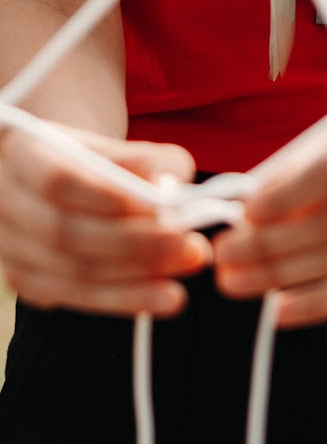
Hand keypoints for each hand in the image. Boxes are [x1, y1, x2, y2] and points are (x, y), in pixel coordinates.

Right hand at [0, 123, 206, 316]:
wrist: (53, 179)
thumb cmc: (89, 159)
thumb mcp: (112, 145)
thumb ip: (144, 159)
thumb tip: (171, 182)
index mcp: (22, 154)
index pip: (58, 180)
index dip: (110, 197)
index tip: (164, 207)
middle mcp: (6, 202)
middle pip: (66, 233)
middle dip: (135, 244)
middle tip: (191, 247)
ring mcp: (10, 246)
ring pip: (69, 271)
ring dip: (134, 280)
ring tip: (185, 276)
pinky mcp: (25, 279)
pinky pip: (72, 296)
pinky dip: (121, 299)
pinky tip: (160, 298)